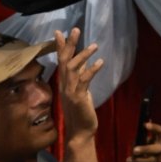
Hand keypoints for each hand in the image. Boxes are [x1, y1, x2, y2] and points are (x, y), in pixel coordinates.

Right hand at [55, 28, 103, 145]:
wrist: (80, 132)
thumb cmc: (81, 112)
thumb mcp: (81, 91)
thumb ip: (81, 77)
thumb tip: (84, 64)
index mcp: (65, 83)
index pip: (61, 60)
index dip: (60, 46)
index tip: (59, 31)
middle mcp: (64, 85)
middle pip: (64, 60)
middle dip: (69, 44)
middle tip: (76, 29)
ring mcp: (70, 91)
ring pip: (73, 68)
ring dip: (83, 55)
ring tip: (95, 45)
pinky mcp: (78, 98)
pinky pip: (84, 81)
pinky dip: (92, 70)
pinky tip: (100, 62)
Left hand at [127, 122, 160, 161]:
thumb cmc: (140, 150)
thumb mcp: (139, 143)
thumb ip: (139, 138)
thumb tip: (139, 129)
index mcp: (157, 139)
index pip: (159, 131)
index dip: (154, 127)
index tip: (145, 125)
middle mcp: (160, 149)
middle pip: (157, 148)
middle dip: (146, 149)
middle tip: (134, 150)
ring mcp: (159, 159)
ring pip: (150, 160)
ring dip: (138, 161)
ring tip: (127, 161)